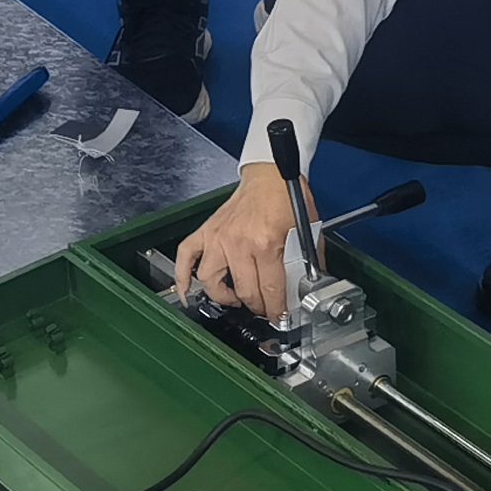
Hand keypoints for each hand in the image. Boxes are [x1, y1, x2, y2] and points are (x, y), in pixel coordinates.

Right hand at [172, 166, 296, 324]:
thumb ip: (308, 261)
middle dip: (257, 307)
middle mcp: (238, 242)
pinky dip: (182, 276)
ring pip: (211, 280)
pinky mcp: (206, 230)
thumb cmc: (287, 196)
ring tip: (236, 299)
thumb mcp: (307, 230)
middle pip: (244, 291)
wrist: (270, 173)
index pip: (270, 289)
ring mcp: (218, 237)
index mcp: (265, 242)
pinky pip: (186, 255)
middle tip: (265, 309)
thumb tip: (307, 287)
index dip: (277, 309)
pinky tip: (185, 291)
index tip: (280, 316)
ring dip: (224, 297)